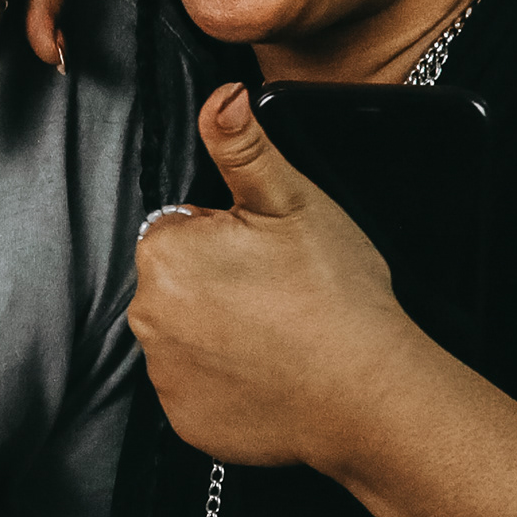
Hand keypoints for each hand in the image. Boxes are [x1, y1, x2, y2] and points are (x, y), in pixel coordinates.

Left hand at [128, 85, 426, 472]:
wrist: (368, 394)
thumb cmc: (337, 298)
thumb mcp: (295, 202)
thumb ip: (243, 146)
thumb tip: (220, 98)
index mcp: (166, 253)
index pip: (181, 228)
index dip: (228, 236)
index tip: (265, 255)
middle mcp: (148, 315)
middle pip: (178, 281)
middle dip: (218, 281)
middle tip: (278, 294)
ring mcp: (164, 373)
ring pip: (186, 333)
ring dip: (219, 331)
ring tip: (277, 335)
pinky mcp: (184, 418)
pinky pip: (196, 387)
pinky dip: (224, 381)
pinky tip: (267, 373)